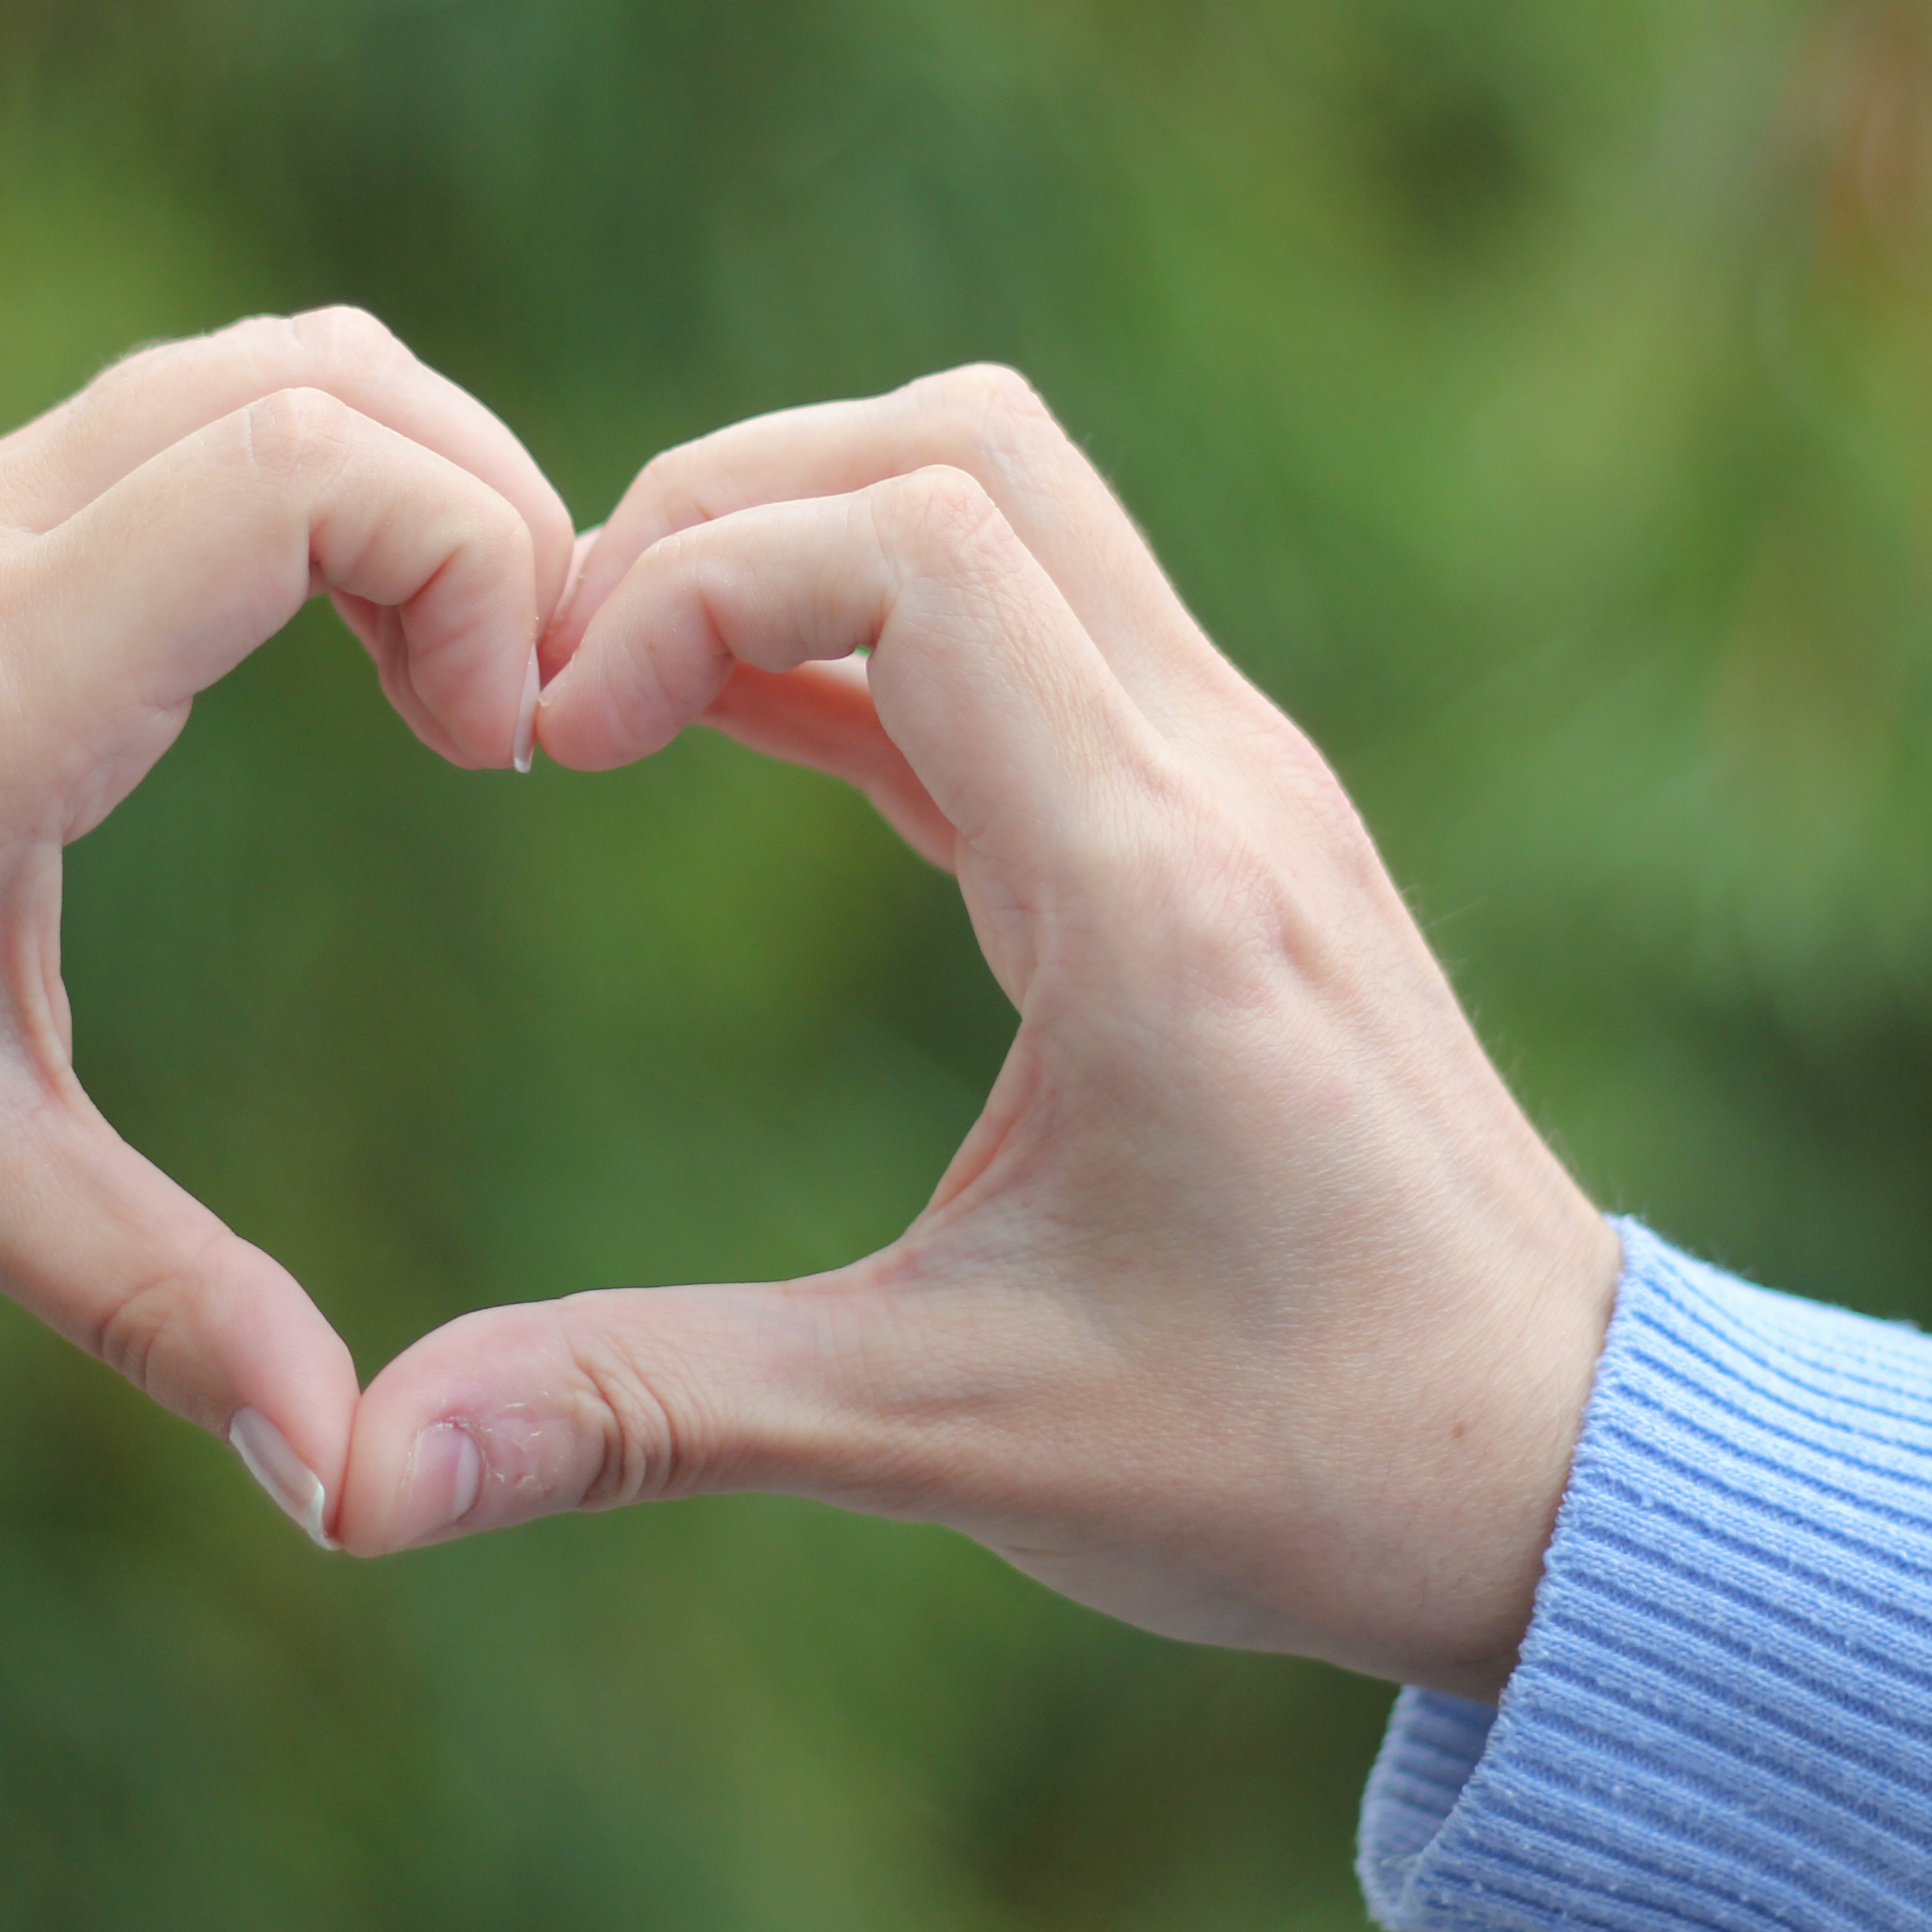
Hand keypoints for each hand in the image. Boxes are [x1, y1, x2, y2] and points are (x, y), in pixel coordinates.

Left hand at [0, 309, 570, 1544]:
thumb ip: (158, 1303)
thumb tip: (345, 1476)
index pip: (299, 470)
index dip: (467, 566)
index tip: (494, 751)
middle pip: (314, 375)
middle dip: (483, 502)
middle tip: (521, 700)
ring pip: (254, 361)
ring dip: (405, 465)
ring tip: (457, 661)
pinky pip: (186, 407)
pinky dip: (316, 468)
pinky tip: (344, 633)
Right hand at [333, 366, 1617, 1699]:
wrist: (1563, 1469)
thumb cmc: (1294, 1459)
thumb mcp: (949, 1438)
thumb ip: (650, 1411)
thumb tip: (368, 1484)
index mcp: (1151, 891)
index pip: (913, 547)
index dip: (689, 586)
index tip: (559, 744)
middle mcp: (1214, 778)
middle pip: (957, 448)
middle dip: (721, 507)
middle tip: (566, 680)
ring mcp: (1236, 776)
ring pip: (1005, 495)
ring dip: (796, 537)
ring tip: (626, 693)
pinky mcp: (1222, 812)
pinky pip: (1028, 618)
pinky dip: (863, 623)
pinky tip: (733, 731)